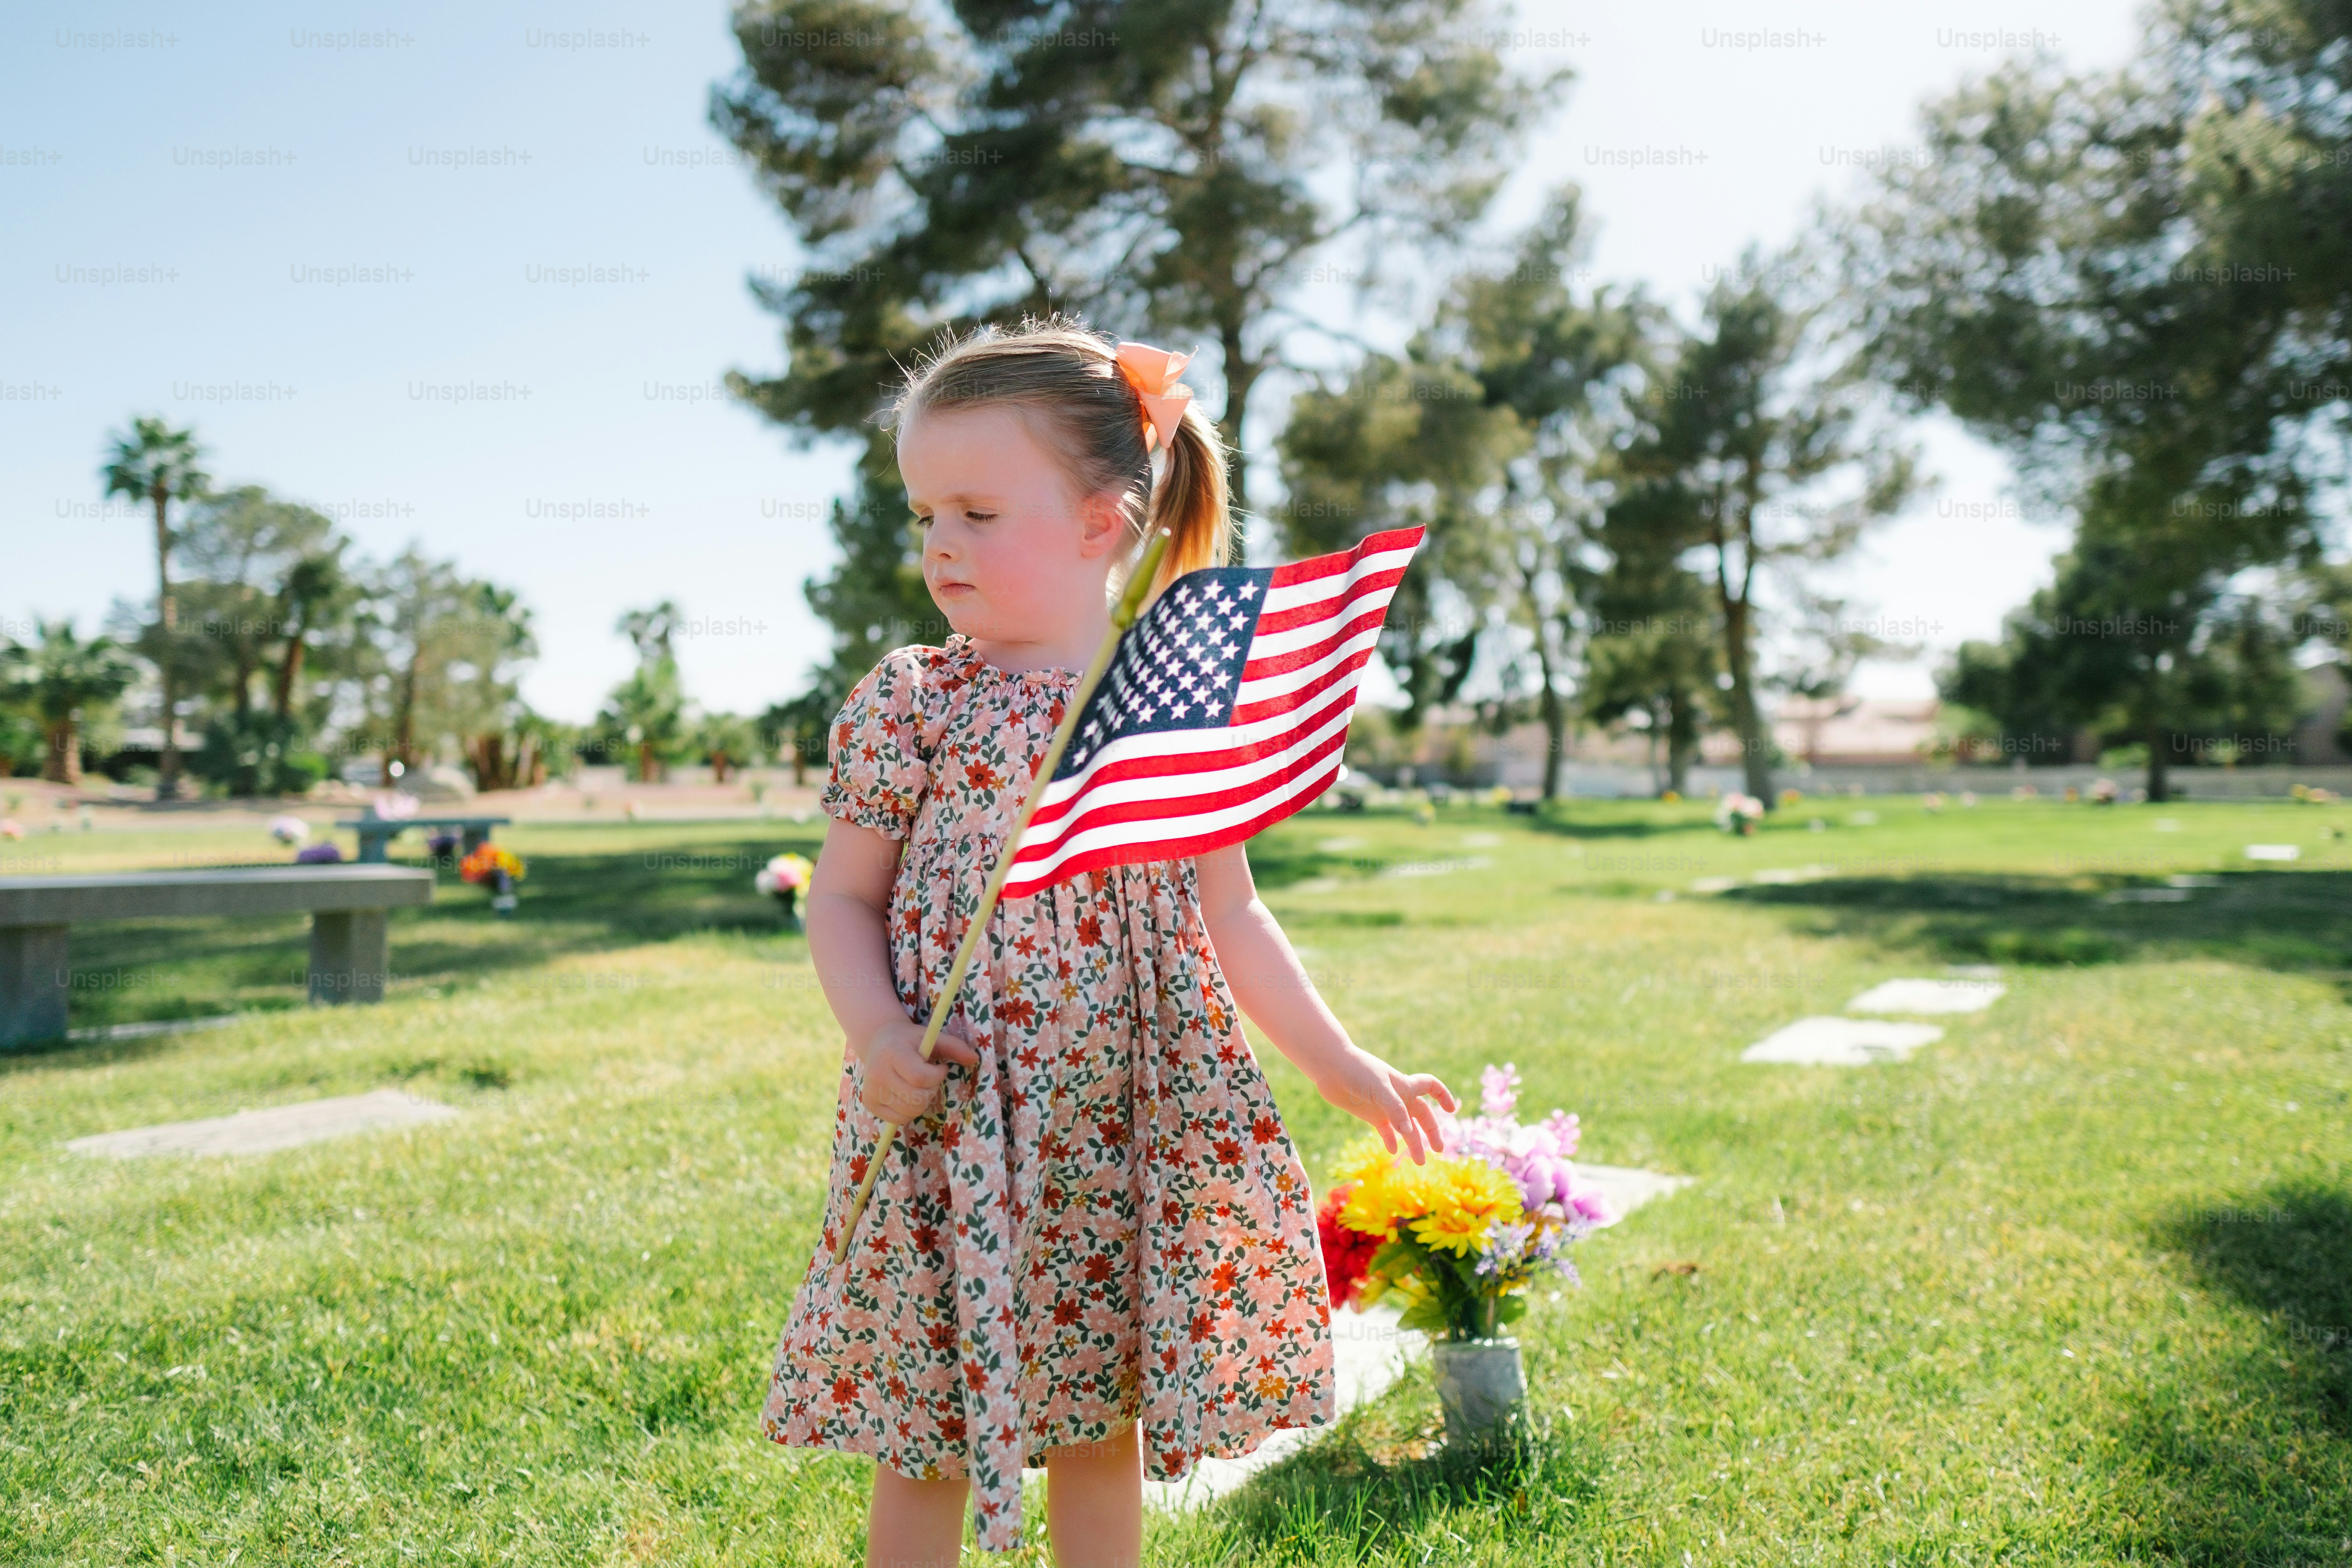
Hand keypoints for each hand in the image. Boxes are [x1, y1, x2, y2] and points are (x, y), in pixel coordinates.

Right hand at [855, 1015, 978, 1123]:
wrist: (879, 1041)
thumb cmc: (910, 1040)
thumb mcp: (931, 1037)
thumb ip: (954, 1046)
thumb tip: (974, 1058)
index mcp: (892, 1053)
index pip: (919, 1077)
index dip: (937, 1076)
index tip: (940, 1068)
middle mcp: (877, 1073)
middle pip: (916, 1098)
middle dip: (931, 1091)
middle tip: (930, 1079)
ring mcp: (871, 1090)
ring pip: (909, 1112)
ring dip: (922, 1102)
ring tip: (918, 1086)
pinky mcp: (869, 1104)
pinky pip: (899, 1120)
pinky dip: (910, 1112)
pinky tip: (907, 1095)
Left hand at [1311, 1046, 1456, 1162]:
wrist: (1330, 1069)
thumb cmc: (1357, 1072)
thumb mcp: (1380, 1089)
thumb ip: (1395, 1110)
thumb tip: (1409, 1134)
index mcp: (1405, 1085)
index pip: (1431, 1087)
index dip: (1443, 1096)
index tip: (1450, 1110)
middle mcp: (1398, 1097)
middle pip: (1421, 1115)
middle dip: (1431, 1131)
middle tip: (1439, 1150)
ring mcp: (1384, 1107)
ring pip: (1405, 1128)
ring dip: (1413, 1143)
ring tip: (1419, 1162)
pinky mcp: (1370, 1115)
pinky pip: (1384, 1130)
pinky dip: (1389, 1140)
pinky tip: (1391, 1151)